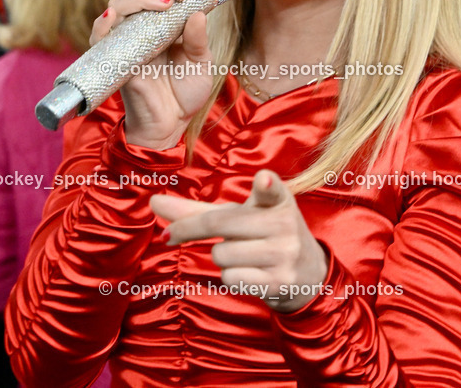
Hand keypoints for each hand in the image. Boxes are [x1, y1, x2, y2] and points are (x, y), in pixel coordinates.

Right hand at [91, 0, 213, 149]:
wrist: (170, 126)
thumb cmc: (183, 93)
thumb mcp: (201, 62)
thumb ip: (198, 39)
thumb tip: (198, 12)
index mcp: (162, 20)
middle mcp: (141, 25)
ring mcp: (125, 40)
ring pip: (119, 3)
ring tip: (166, 3)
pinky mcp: (113, 59)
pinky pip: (100, 36)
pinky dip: (104, 23)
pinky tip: (115, 16)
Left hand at [150, 170, 327, 312]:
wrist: (307, 274)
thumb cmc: (262, 235)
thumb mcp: (240, 215)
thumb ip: (197, 210)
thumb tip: (153, 201)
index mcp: (277, 200)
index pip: (273, 190)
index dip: (267, 184)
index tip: (264, 179)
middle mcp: (284, 224)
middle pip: (218, 224)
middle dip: (190, 230)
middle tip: (171, 235)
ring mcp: (283, 255)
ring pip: (221, 255)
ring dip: (220, 257)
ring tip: (242, 254)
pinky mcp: (279, 282)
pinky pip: (230, 279)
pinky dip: (230, 276)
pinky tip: (249, 272)